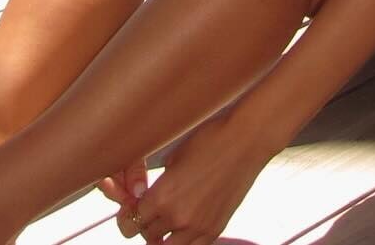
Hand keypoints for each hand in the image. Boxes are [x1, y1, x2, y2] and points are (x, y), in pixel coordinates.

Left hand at [104, 112, 270, 244]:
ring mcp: (198, 227)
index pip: (132, 221)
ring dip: (163, 238)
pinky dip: (183, 241)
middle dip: (146, 224)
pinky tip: (185, 227)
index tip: (131, 208)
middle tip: (150, 212)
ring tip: (167, 222)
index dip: (129, 215)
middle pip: (147, 236)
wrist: (245, 142)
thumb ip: (158, 183)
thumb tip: (147, 196)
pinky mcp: (215, 230)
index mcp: (161, 196)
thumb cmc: (209, 140)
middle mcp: (177, 217)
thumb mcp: (174, 158)